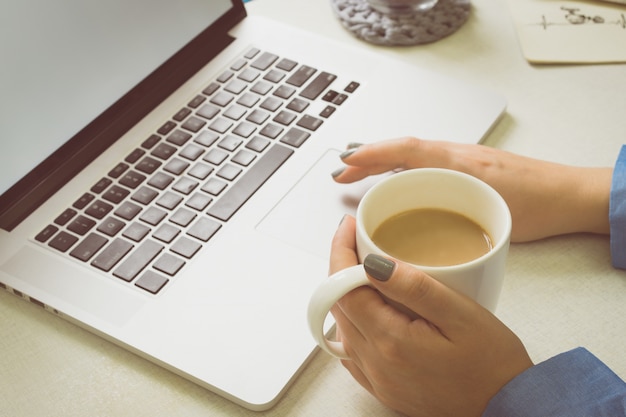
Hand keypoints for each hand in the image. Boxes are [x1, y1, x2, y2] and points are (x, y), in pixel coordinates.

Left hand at [329, 215, 533, 416]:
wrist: (506, 409)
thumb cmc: (493, 363)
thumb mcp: (461, 316)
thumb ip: (414, 288)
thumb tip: (373, 263)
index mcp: (390, 342)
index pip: (343, 288)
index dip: (340, 252)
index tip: (347, 227)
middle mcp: (375, 363)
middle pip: (337, 306)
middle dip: (339, 268)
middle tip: (355, 241)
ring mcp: (377, 379)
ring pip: (342, 327)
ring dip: (345, 295)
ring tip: (362, 269)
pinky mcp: (383, 387)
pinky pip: (351, 351)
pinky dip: (352, 323)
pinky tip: (369, 310)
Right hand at [332, 137, 610, 241]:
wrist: (569, 195)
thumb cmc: (538, 201)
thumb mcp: (490, 208)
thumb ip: (453, 209)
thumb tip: (412, 228)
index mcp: (457, 160)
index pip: (405, 149)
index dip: (371, 155)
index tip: (345, 164)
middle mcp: (455, 156)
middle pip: (402, 149)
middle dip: (367, 159)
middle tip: (342, 174)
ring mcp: (460, 162)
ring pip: (412, 156)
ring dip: (382, 162)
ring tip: (359, 176)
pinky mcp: (466, 171)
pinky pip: (424, 164)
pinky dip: (401, 169)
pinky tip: (397, 184)